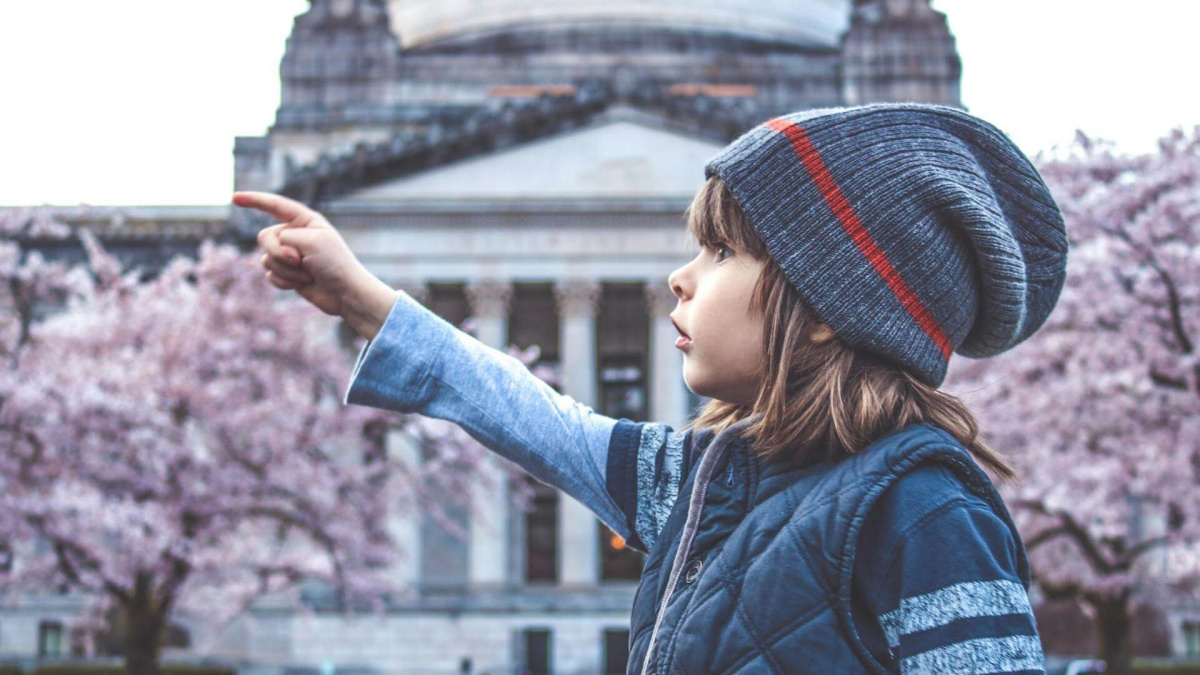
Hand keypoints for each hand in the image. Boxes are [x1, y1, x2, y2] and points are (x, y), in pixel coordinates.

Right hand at [235, 191, 368, 316]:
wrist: (345, 294)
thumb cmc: (334, 263)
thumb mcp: (311, 240)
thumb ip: (284, 237)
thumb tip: (271, 253)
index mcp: (305, 221)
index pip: (275, 206)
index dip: (254, 200)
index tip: (234, 198)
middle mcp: (295, 235)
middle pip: (264, 237)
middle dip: (278, 251)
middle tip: (299, 260)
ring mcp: (290, 255)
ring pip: (266, 259)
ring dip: (286, 270)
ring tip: (307, 275)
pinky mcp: (288, 274)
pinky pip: (271, 275)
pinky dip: (285, 281)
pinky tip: (302, 284)